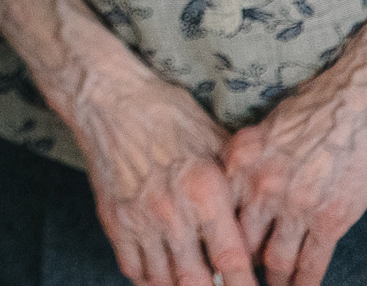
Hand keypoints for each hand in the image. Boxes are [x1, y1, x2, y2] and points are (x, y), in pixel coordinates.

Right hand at [69, 66, 254, 285]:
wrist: (107, 98)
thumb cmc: (165, 113)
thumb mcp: (214, 140)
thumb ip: (236, 182)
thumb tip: (259, 212)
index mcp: (204, 192)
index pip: (232, 259)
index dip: (245, 285)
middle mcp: (172, 213)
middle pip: (195, 281)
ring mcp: (139, 219)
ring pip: (163, 280)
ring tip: (192, 283)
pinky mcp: (114, 218)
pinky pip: (132, 267)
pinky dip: (148, 279)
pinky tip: (160, 278)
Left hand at [220, 0, 366, 284]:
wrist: (362, 101)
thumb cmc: (314, 107)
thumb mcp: (263, 127)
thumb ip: (244, 159)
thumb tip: (231, 183)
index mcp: (238, 160)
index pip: (213, 208)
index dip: (210, 235)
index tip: (206, 251)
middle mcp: (260, 185)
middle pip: (238, 239)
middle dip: (235, 265)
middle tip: (231, 278)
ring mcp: (294, 205)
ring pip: (274, 258)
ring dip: (272, 280)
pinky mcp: (330, 219)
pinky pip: (311, 261)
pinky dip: (305, 281)